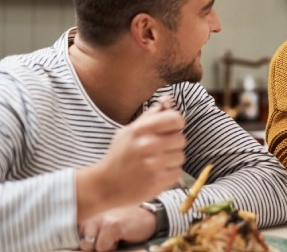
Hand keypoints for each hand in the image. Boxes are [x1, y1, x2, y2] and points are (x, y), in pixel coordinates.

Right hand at [77, 95, 185, 219]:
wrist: (105, 186)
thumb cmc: (118, 157)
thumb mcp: (128, 132)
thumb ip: (149, 117)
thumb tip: (166, 101)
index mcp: (141, 130)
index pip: (175, 119)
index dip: (176, 123)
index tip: (172, 129)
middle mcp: (148, 145)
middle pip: (181, 139)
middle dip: (173, 144)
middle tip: (160, 150)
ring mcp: (154, 164)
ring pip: (180, 156)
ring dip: (171, 160)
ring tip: (156, 163)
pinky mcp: (158, 181)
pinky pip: (177, 172)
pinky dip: (169, 174)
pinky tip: (156, 174)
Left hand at [78, 205, 155, 251]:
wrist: (149, 217)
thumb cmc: (125, 221)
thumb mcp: (103, 221)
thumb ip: (88, 228)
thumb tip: (76, 245)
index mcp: (88, 210)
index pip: (71, 232)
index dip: (82, 240)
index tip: (92, 238)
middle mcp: (91, 212)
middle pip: (79, 239)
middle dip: (90, 244)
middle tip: (106, 237)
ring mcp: (101, 218)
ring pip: (87, 244)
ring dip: (99, 245)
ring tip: (112, 237)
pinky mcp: (112, 226)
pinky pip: (102, 247)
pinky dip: (111, 247)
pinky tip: (121, 237)